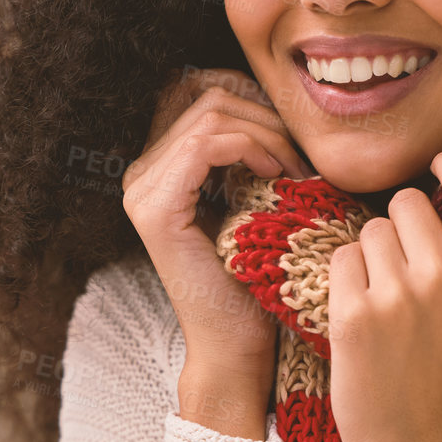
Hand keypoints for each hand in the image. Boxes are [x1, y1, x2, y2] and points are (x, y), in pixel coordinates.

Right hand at [122, 67, 314, 422]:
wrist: (237, 346)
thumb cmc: (254, 281)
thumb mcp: (253, 199)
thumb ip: (250, 154)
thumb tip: (280, 103)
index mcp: (158, 170)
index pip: (202, 94)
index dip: (255, 101)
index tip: (294, 139)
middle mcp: (139, 175)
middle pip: (209, 97)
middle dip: (267, 116)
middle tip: (302, 157)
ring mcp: (141, 190)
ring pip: (212, 113)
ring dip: (267, 133)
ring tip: (294, 169)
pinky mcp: (155, 208)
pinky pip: (208, 143)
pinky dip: (253, 148)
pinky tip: (277, 174)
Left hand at [327, 149, 441, 441]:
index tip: (438, 165)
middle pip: (407, 203)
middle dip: (404, 225)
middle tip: (408, 262)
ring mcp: (395, 295)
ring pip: (370, 231)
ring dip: (374, 254)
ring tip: (388, 296)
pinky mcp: (352, 315)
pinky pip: (341, 260)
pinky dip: (346, 278)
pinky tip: (363, 310)